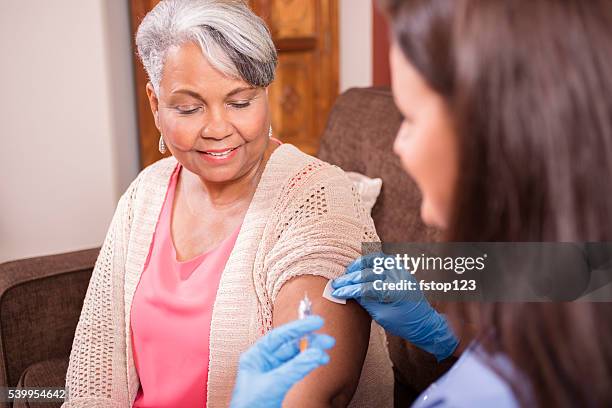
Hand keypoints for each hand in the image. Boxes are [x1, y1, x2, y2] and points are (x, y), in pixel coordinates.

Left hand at [230, 315, 334, 407]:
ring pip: (296, 358)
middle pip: (290, 346)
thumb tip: (315, 353)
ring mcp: (273, 373)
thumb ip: (296, 368)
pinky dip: (309, 365)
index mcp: (256, 356)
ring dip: (312, 355)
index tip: (316, 322)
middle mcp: (264, 362)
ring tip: (326, 353)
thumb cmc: (250, 406)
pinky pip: (298, 370)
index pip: (279, 336)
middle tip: (327, 339)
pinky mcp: (281, 384)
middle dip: (310, 341)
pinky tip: (319, 361)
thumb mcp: (274, 383)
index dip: (299, 327)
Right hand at [331, 253, 457, 360]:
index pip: (365, 287)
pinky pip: (383, 259)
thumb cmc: (403, 324)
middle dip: (350, 278)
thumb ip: (366, 301)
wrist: (424, 322)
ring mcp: (401, 271)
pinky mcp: (401, 269)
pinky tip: (361, 267)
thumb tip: (350, 291)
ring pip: (376, 259)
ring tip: (348, 272)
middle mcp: (398, 278)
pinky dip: (370, 261)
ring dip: (359, 264)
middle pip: (368, 273)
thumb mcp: (381, 316)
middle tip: (337, 283)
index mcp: (394, 292)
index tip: (336, 292)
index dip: (348, 290)